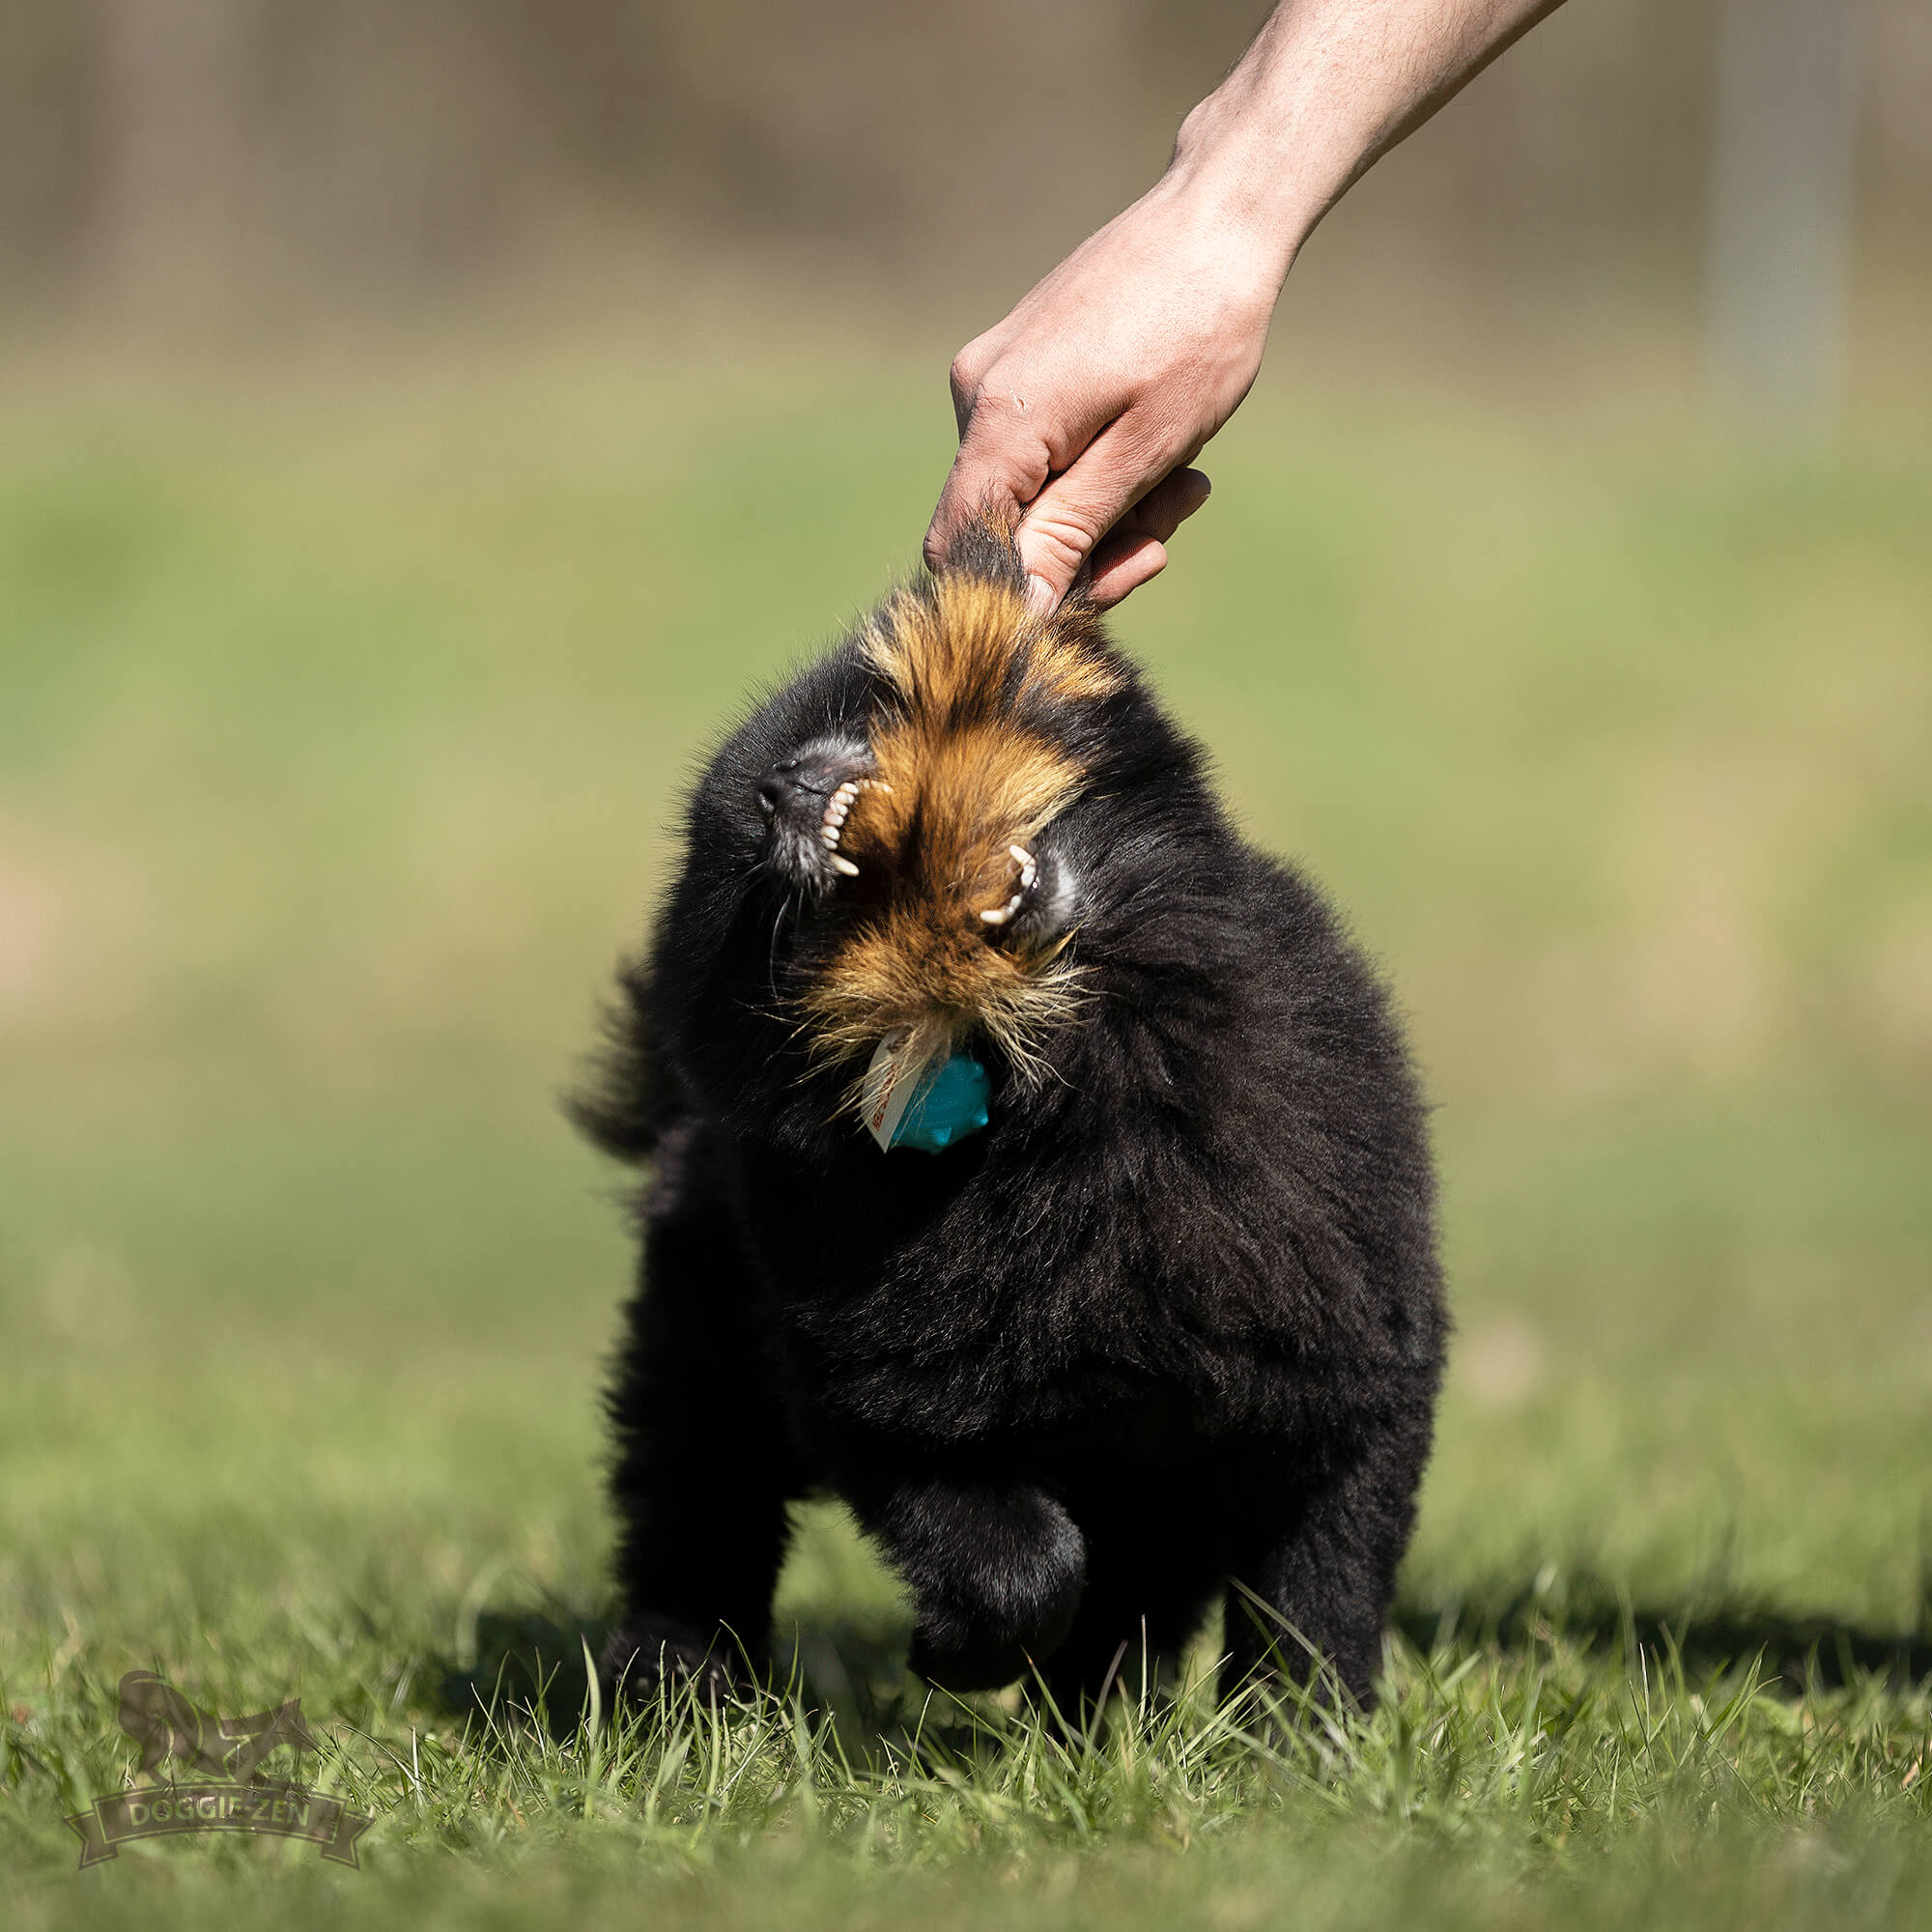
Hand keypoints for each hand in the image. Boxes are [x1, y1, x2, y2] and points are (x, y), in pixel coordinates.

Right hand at [924, 161, 1286, 612]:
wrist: (1221, 216)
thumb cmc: (1199, 332)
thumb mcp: (1143, 453)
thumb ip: (1071, 534)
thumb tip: (1020, 611)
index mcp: (997, 420)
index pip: (959, 549)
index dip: (1020, 591)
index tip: (1107, 584)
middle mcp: (974, 397)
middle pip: (1001, 526)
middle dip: (1088, 547)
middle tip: (1170, 525)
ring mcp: (992, 377)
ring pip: (1030, 493)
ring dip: (1106, 510)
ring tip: (1186, 481)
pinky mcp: (1018, 366)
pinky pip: (1042, 453)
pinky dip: (1098, 471)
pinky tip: (1162, 451)